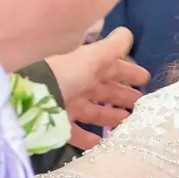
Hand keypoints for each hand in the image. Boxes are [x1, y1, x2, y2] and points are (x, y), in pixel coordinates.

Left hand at [44, 28, 149, 149]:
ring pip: (95, 112)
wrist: (32, 98)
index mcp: (87, 67)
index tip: (146, 79)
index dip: (129, 72)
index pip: (112, 68)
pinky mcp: (61, 124)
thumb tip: (128, 33)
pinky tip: (103, 143)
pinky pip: (77, 133)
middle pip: (105, 91)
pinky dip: (90, 139)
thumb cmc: (66, 75)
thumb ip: (112, 48)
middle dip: (123, 96)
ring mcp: (69, 105)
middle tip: (141, 105)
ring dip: (111, 116)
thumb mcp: (92, 58)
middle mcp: (79, 84)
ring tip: (128, 124)